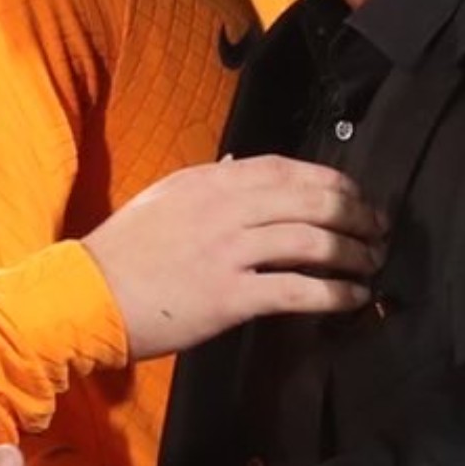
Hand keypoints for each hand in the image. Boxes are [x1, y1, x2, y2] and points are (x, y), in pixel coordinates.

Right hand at [81, 156, 385, 360]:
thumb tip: (242, 168)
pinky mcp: (229, 296)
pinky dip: (335, 294)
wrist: (86, 295)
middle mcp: (226, 208)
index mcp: (211, 181)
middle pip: (313, 200)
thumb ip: (208, 181)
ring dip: (355, 253)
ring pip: (315, 242)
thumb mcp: (164, 198)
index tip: (357, 197)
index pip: (291, 169)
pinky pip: (298, 290)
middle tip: (378, 231)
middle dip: (357, 214)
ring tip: (371, 264)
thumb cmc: (124, 252)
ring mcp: (229, 251)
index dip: (335, 181)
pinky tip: (352, 298)